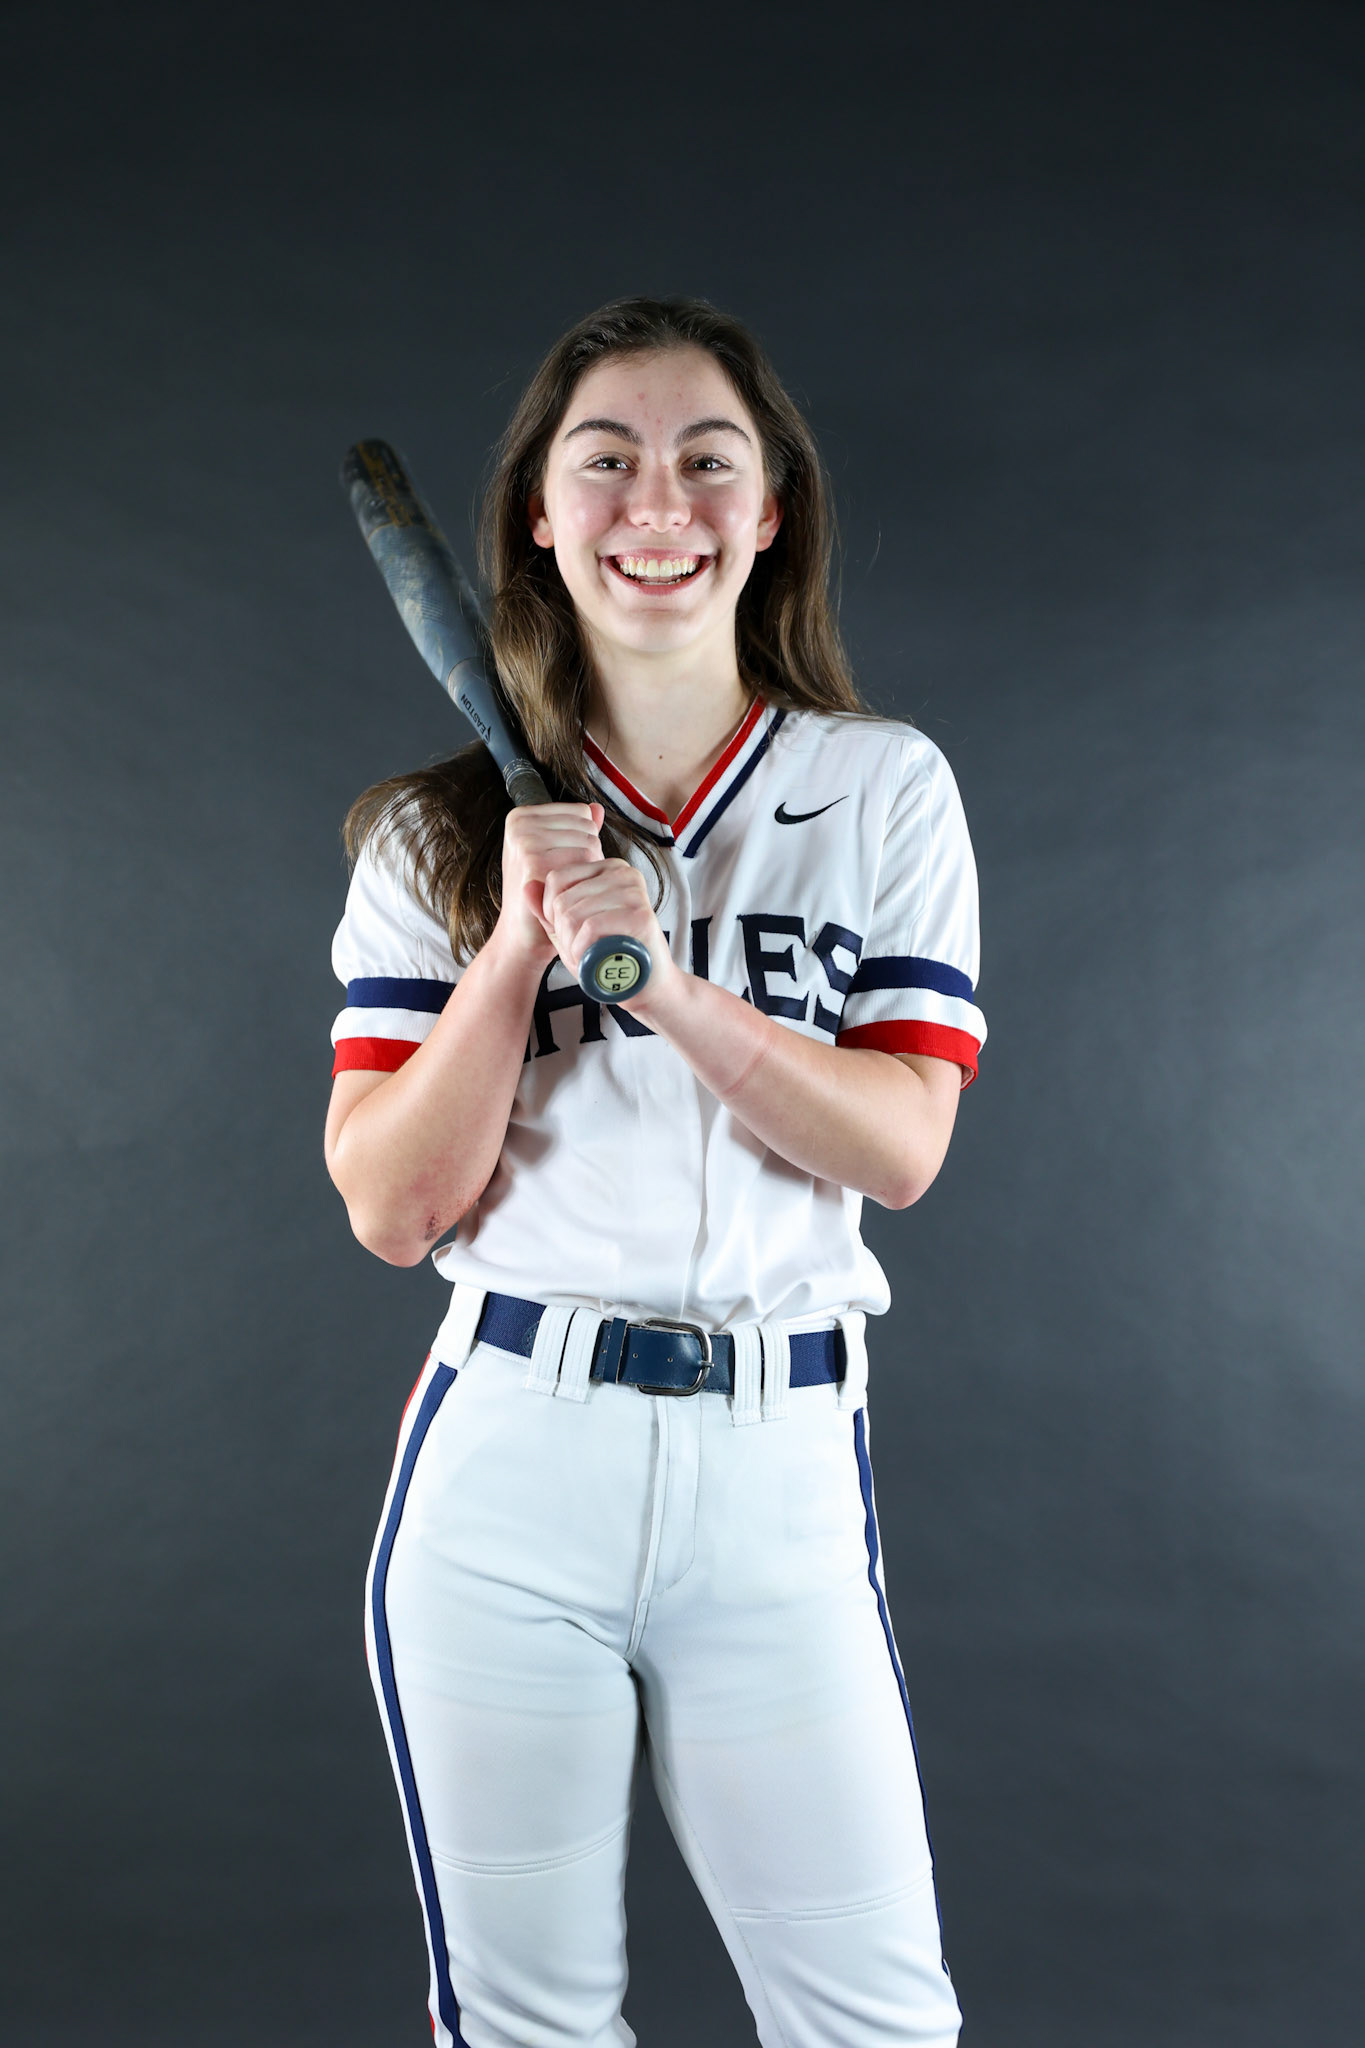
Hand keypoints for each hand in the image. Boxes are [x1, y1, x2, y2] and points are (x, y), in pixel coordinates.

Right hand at [493, 801, 605, 969]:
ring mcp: (524, 841)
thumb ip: (575, 830)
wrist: (523, 935)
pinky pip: (586, 861)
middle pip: (587, 828)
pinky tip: (568, 895)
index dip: (582, 842)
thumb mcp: (555, 855)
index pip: (581, 814)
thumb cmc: (541, 896)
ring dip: (588, 870)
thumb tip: (596, 808)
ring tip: (566, 888)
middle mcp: (520, 824)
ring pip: (590, 843)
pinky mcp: (533, 862)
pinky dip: (586, 881)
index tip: (561, 864)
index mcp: (521, 817)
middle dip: (587, 856)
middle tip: (564, 881)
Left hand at [539, 848, 672, 1004]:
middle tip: (579, 950)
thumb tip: (525, 886)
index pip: (555, 879)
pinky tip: (593, 960)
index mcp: (606, 868)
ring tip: (587, 956)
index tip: (566, 933)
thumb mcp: (569, 930)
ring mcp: (634, 892)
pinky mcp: (641, 915)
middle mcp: (623, 872)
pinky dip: (584, 950)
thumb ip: (546, 909)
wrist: (646, 986)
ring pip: (573, 915)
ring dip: (572, 946)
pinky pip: (591, 928)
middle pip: (562, 900)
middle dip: (562, 934)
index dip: (549, 913)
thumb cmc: (608, 956)